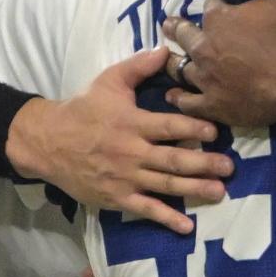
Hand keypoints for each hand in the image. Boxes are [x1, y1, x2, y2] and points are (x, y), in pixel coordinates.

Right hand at [4, 46, 231, 232]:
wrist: (46, 142)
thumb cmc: (82, 109)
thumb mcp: (108, 82)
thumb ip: (138, 67)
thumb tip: (166, 50)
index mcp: (131, 123)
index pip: (168, 127)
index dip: (192, 129)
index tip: (215, 131)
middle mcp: (131, 152)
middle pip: (173, 160)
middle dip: (204, 164)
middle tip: (229, 167)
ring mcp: (125, 178)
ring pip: (165, 186)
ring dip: (194, 189)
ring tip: (219, 191)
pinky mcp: (117, 197)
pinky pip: (145, 209)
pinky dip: (166, 219)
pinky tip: (187, 227)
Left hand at [169, 0, 275, 127]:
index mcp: (217, 19)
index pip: (210, 4)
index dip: (213, 2)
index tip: (214, 2)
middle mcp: (204, 47)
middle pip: (183, 35)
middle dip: (176, 28)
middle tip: (169, 25)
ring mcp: (206, 78)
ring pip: (179, 69)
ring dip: (173, 63)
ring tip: (168, 61)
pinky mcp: (213, 104)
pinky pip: (188, 103)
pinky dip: (179, 98)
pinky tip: (173, 95)